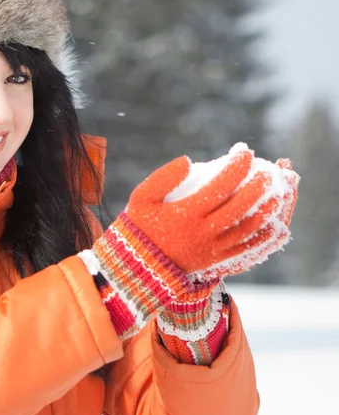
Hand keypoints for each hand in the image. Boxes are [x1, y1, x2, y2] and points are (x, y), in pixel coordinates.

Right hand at [124, 149, 281, 276]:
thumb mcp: (141, 197)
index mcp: (186, 213)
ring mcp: (212, 248)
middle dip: (257, 185)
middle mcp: (203, 232)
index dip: (237, 166)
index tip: (244, 152)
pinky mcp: (215, 260)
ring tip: (275, 193)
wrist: (138, 263)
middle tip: (265, 169)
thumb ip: (162, 177)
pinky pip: (245, 250)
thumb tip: (188, 160)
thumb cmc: (140, 224)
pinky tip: (274, 226)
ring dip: (265, 210)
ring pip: (247, 228)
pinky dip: (262, 238)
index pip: (220, 185)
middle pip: (240, 206)